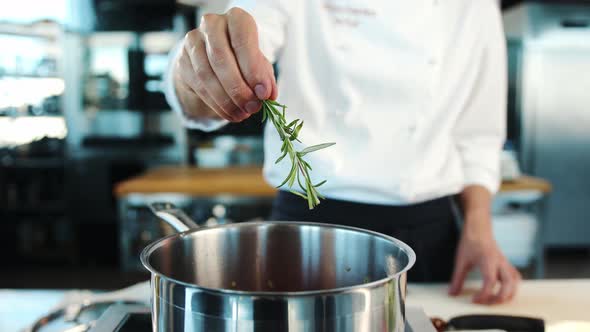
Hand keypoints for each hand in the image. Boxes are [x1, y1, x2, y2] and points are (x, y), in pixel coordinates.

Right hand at [174, 7, 277, 121]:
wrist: (215, 57)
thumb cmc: (242, 57)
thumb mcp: (259, 64)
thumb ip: (265, 77)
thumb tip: (268, 94)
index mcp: (236, 19)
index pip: (242, 40)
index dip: (253, 69)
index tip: (263, 93)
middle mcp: (212, 25)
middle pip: (221, 58)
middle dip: (239, 88)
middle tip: (252, 107)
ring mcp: (193, 41)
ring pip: (206, 74)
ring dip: (226, 99)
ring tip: (242, 113)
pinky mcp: (183, 60)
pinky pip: (199, 86)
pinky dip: (216, 103)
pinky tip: (229, 113)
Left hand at [448, 214, 520, 303]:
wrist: (478, 228)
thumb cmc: (470, 242)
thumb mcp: (461, 261)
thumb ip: (457, 279)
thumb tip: (452, 293)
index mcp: (488, 260)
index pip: (490, 282)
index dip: (484, 295)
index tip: (474, 300)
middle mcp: (500, 262)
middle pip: (508, 285)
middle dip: (499, 298)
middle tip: (486, 303)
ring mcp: (505, 263)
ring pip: (515, 282)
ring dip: (508, 295)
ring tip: (495, 300)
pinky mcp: (507, 264)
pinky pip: (515, 278)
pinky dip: (512, 287)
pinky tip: (502, 291)